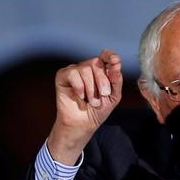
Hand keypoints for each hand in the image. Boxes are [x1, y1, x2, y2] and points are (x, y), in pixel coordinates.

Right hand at [47, 50, 122, 164]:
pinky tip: (80, 96)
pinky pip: (73, 73)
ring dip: (91, 88)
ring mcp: (75, 70)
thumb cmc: (98, 110)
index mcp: (101, 70)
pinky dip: (79, 87)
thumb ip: (116, 80)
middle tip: (103, 95)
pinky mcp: (63, 76)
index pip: (105, 56)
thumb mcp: (113, 96)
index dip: (110, 55)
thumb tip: (116, 64)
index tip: (115, 60)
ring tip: (92, 101)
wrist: (83, 124)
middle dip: (102, 81)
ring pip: (85, 68)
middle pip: (96, 63)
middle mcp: (87, 68)